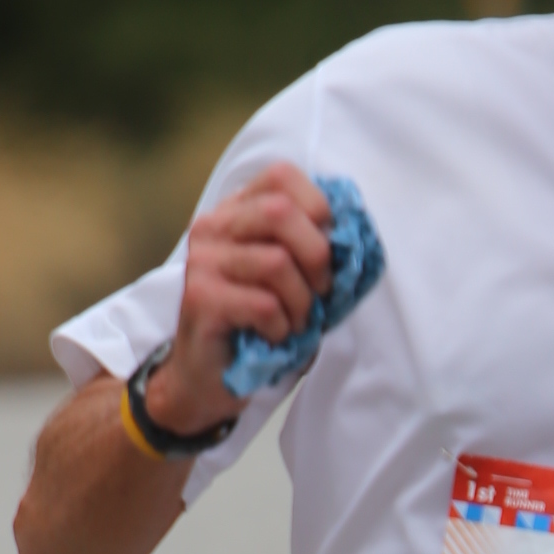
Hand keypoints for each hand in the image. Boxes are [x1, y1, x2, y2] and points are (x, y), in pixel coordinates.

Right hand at [154, 167, 334, 431]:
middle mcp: (213, 227)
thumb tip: (352, 236)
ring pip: (276, 263)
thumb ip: (310, 245)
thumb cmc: (260, 323)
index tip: (326, 251)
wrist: (208, 377)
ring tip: (295, 322)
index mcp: (236, 211)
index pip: (281, 176)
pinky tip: (274, 336)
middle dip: (316, 256)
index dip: (317, 209)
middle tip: (319, 293)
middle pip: (280, 212)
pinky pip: (264, 304)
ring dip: (301, 302)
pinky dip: (282, 326)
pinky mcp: (200, 298)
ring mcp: (203, 261)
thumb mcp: (290, 275)